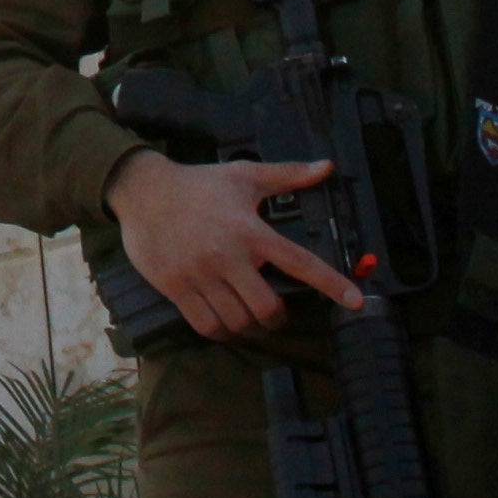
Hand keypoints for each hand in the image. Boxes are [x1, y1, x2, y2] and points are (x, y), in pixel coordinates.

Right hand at [110, 150, 361, 340]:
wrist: (143, 190)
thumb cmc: (198, 184)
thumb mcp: (244, 175)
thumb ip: (288, 175)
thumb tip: (327, 167)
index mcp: (251, 231)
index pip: (300, 262)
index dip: (331, 283)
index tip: (355, 301)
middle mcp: (228, 256)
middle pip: (266, 307)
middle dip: (277, 318)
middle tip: (275, 314)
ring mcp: (201, 274)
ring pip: (237, 321)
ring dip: (250, 327)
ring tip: (250, 320)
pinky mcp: (176, 287)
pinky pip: (206, 325)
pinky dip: (222, 331)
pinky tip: (226, 324)